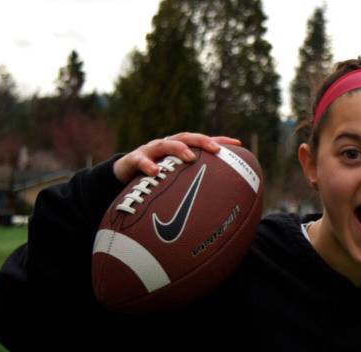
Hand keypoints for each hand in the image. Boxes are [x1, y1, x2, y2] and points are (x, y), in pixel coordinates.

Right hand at [113, 132, 242, 183]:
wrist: (123, 174)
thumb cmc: (156, 178)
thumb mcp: (176, 179)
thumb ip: (193, 184)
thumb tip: (220, 204)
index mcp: (179, 148)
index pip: (201, 141)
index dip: (218, 140)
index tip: (237, 143)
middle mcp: (166, 145)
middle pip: (186, 138)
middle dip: (202, 141)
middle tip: (216, 149)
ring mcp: (150, 150)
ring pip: (165, 144)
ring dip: (178, 149)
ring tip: (190, 157)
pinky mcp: (133, 159)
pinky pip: (140, 160)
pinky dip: (147, 165)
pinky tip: (154, 171)